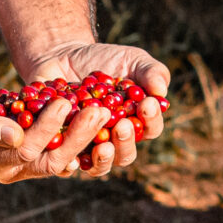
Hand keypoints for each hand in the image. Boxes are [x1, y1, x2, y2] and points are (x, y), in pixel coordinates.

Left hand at [8, 40, 170, 178]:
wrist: (62, 56)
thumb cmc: (103, 59)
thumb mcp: (131, 59)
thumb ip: (150, 71)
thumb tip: (161, 91)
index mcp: (136, 120)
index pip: (150, 129)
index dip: (151, 120)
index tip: (147, 103)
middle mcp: (114, 139)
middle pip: (126, 154)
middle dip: (126, 141)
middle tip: (122, 124)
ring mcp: (88, 146)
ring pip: (100, 166)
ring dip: (104, 158)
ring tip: (102, 144)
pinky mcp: (62, 148)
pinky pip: (66, 164)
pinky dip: (70, 162)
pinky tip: (71, 151)